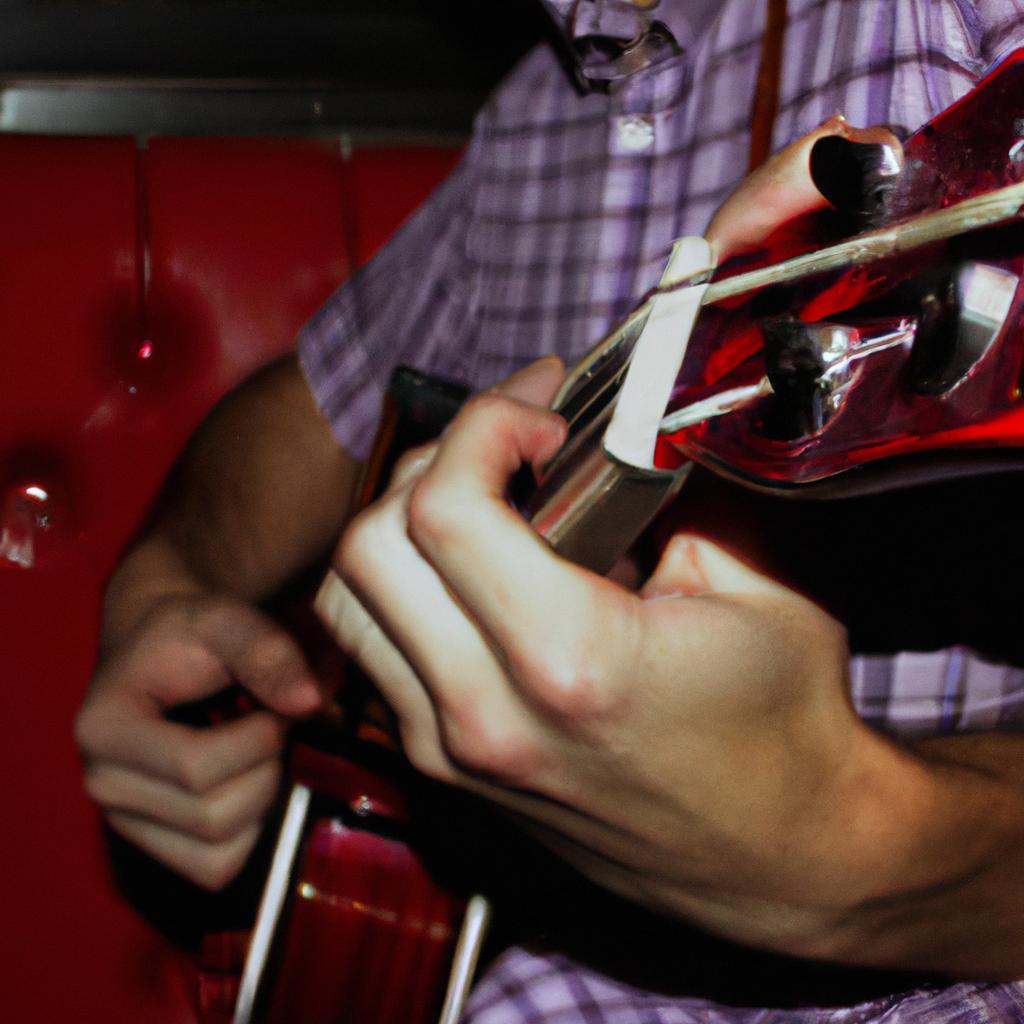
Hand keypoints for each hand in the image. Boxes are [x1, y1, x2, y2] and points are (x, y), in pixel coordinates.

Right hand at [75, 591, 321, 889]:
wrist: (163, 651)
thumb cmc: (192, 635)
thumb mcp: (226, 621)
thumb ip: (266, 651)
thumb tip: (310, 701)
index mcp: (104, 730)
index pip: (195, 767)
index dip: (258, 738)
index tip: (275, 703)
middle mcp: (102, 784)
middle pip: (213, 815)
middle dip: (265, 766)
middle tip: (273, 724)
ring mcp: (124, 822)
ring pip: (220, 850)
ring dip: (262, 798)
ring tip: (257, 750)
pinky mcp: (154, 846)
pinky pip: (217, 868)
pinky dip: (250, 830)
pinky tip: (246, 780)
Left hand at [317, 360, 872, 954]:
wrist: (779, 856)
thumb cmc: (784, 720)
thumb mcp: (753, 580)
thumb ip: (667, 489)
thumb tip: (602, 426)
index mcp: (569, 661)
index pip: (447, 509)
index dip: (480, 425)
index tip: (541, 411)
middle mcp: (486, 715)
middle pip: (370, 544)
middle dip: (432, 463)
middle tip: (507, 445)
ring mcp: (452, 751)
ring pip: (350, 599)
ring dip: (399, 526)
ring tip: (479, 500)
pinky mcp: (446, 767)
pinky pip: (374, 650)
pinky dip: (399, 589)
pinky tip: (468, 571)